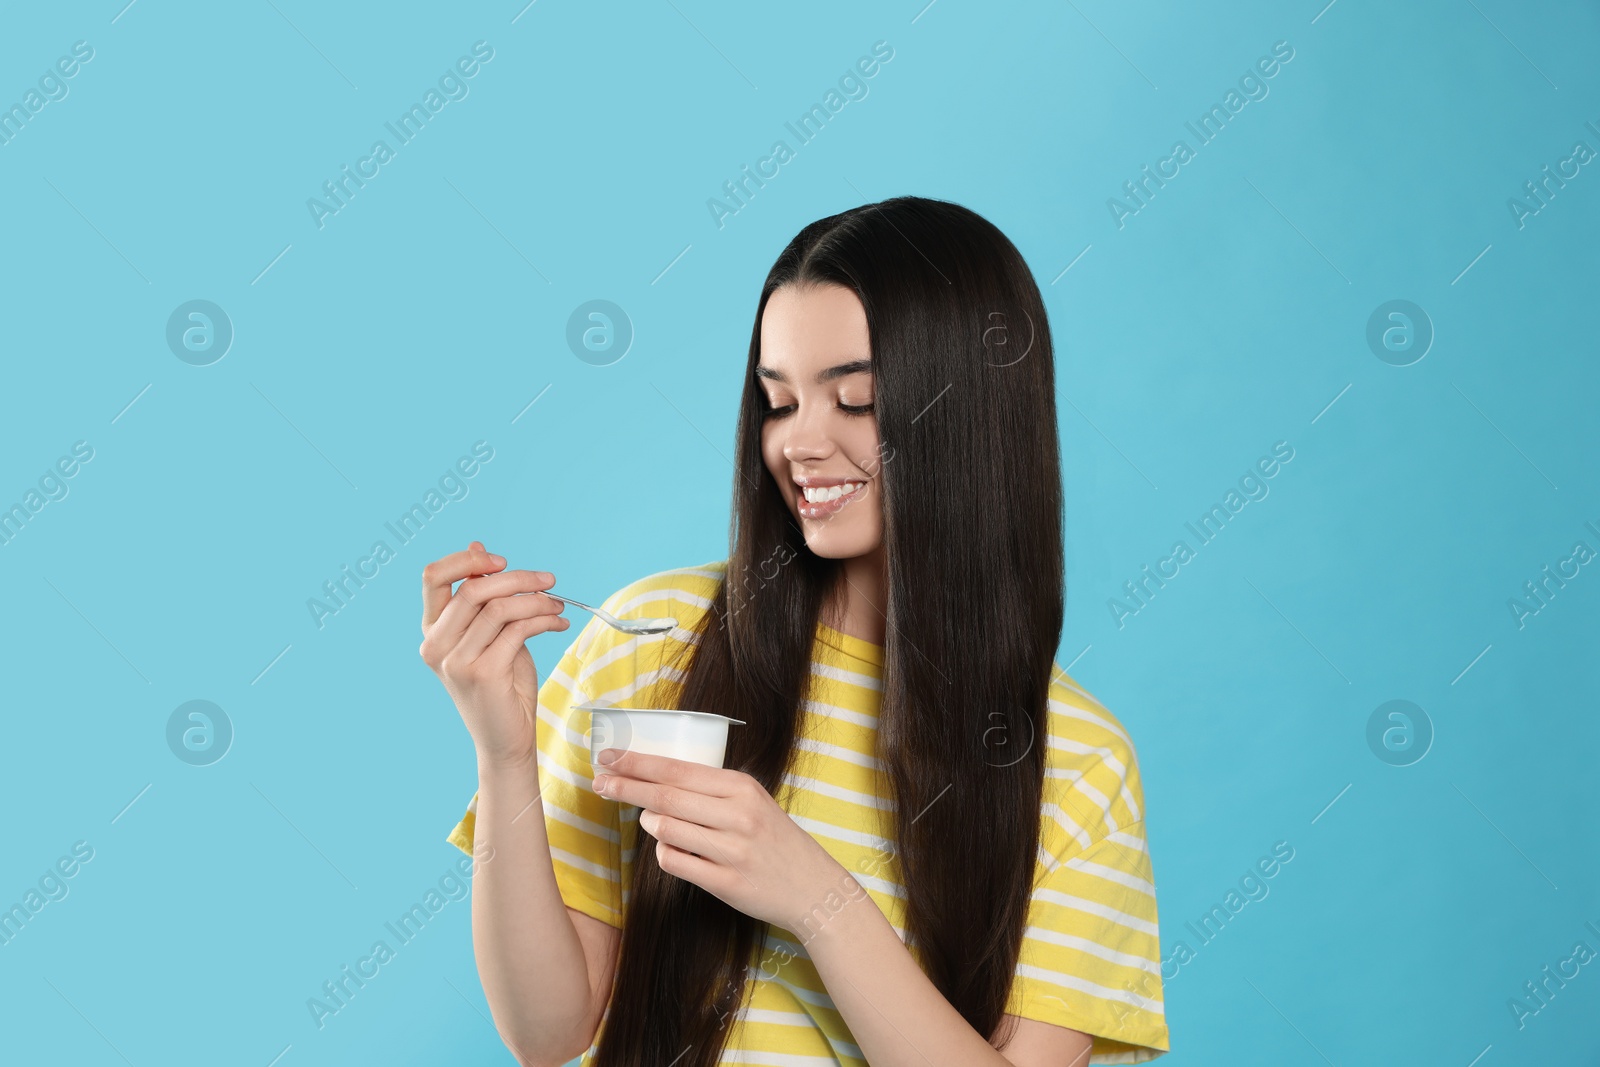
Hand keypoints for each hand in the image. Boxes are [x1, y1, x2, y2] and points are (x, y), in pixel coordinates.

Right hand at [419, 540, 569, 766]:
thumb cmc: (502, 686)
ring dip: (537, 600)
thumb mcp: (490, 633)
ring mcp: (456, 661)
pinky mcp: (483, 674)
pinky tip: (558, 622)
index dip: (467, 561)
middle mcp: (436, 646)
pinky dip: (544, 619)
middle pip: (473, 589)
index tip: (502, 561)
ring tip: (557, 604)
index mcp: (432, 632)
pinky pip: (517, 630)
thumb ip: (482, 597)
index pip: (433, 577)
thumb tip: (477, 547)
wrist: (507, 740)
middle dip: (517, 578)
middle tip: (549, 580)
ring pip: (498, 608)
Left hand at [592, 749, 854, 932]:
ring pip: (667, 830)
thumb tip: (656, 786)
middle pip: (666, 796)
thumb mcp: (752, 802)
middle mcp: (737, 815)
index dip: (638, 763)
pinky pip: (676, 863)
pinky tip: (668, 849)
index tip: (609, 757)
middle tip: (599, 782)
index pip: (677, 769)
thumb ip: (710, 792)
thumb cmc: (776, 840)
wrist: (813, 887)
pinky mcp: (727, 883)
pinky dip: (664, 853)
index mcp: (742, 788)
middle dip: (626, 787)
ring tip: (647, 820)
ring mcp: (732, 851)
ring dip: (649, 823)